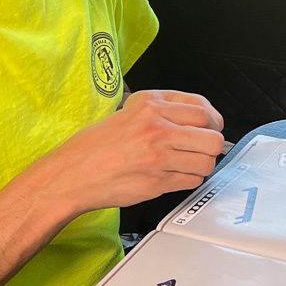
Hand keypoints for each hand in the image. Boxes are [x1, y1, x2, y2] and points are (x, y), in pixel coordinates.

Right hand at [52, 89, 224, 210]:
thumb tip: (200, 117)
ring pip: (206, 161)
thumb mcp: (127, 112)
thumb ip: (162, 110)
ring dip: (201, 165)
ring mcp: (158, 155)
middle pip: (212, 136)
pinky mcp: (158, 180)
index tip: (212, 126)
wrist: (71, 175)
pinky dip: (188, 180)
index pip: (202, 108)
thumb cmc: (94, 147)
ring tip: (186, 164)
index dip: (213, 121)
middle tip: (202, 148)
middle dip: (211, 145)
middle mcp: (156, 127)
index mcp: (149, 105)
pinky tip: (174, 175)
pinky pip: (192, 180)